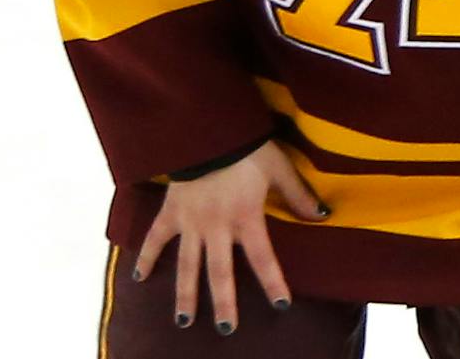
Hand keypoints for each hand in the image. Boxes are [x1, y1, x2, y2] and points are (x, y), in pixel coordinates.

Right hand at [133, 141, 328, 334]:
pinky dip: (145, 258)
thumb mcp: (279, 168)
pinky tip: (138, 279)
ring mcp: (190, 223)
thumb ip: (298, 195)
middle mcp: (217, 227)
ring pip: (186, 266)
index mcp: (246, 217)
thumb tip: (322, 215)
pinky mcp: (170, 212)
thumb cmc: (249, 147)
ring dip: (185, 294)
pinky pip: (155, 239)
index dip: (273, 281)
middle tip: (227, 330)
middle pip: (220, 272)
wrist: (209, 130)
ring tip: (185, 321)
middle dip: (224, 303)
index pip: (263, 257)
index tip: (281, 304)